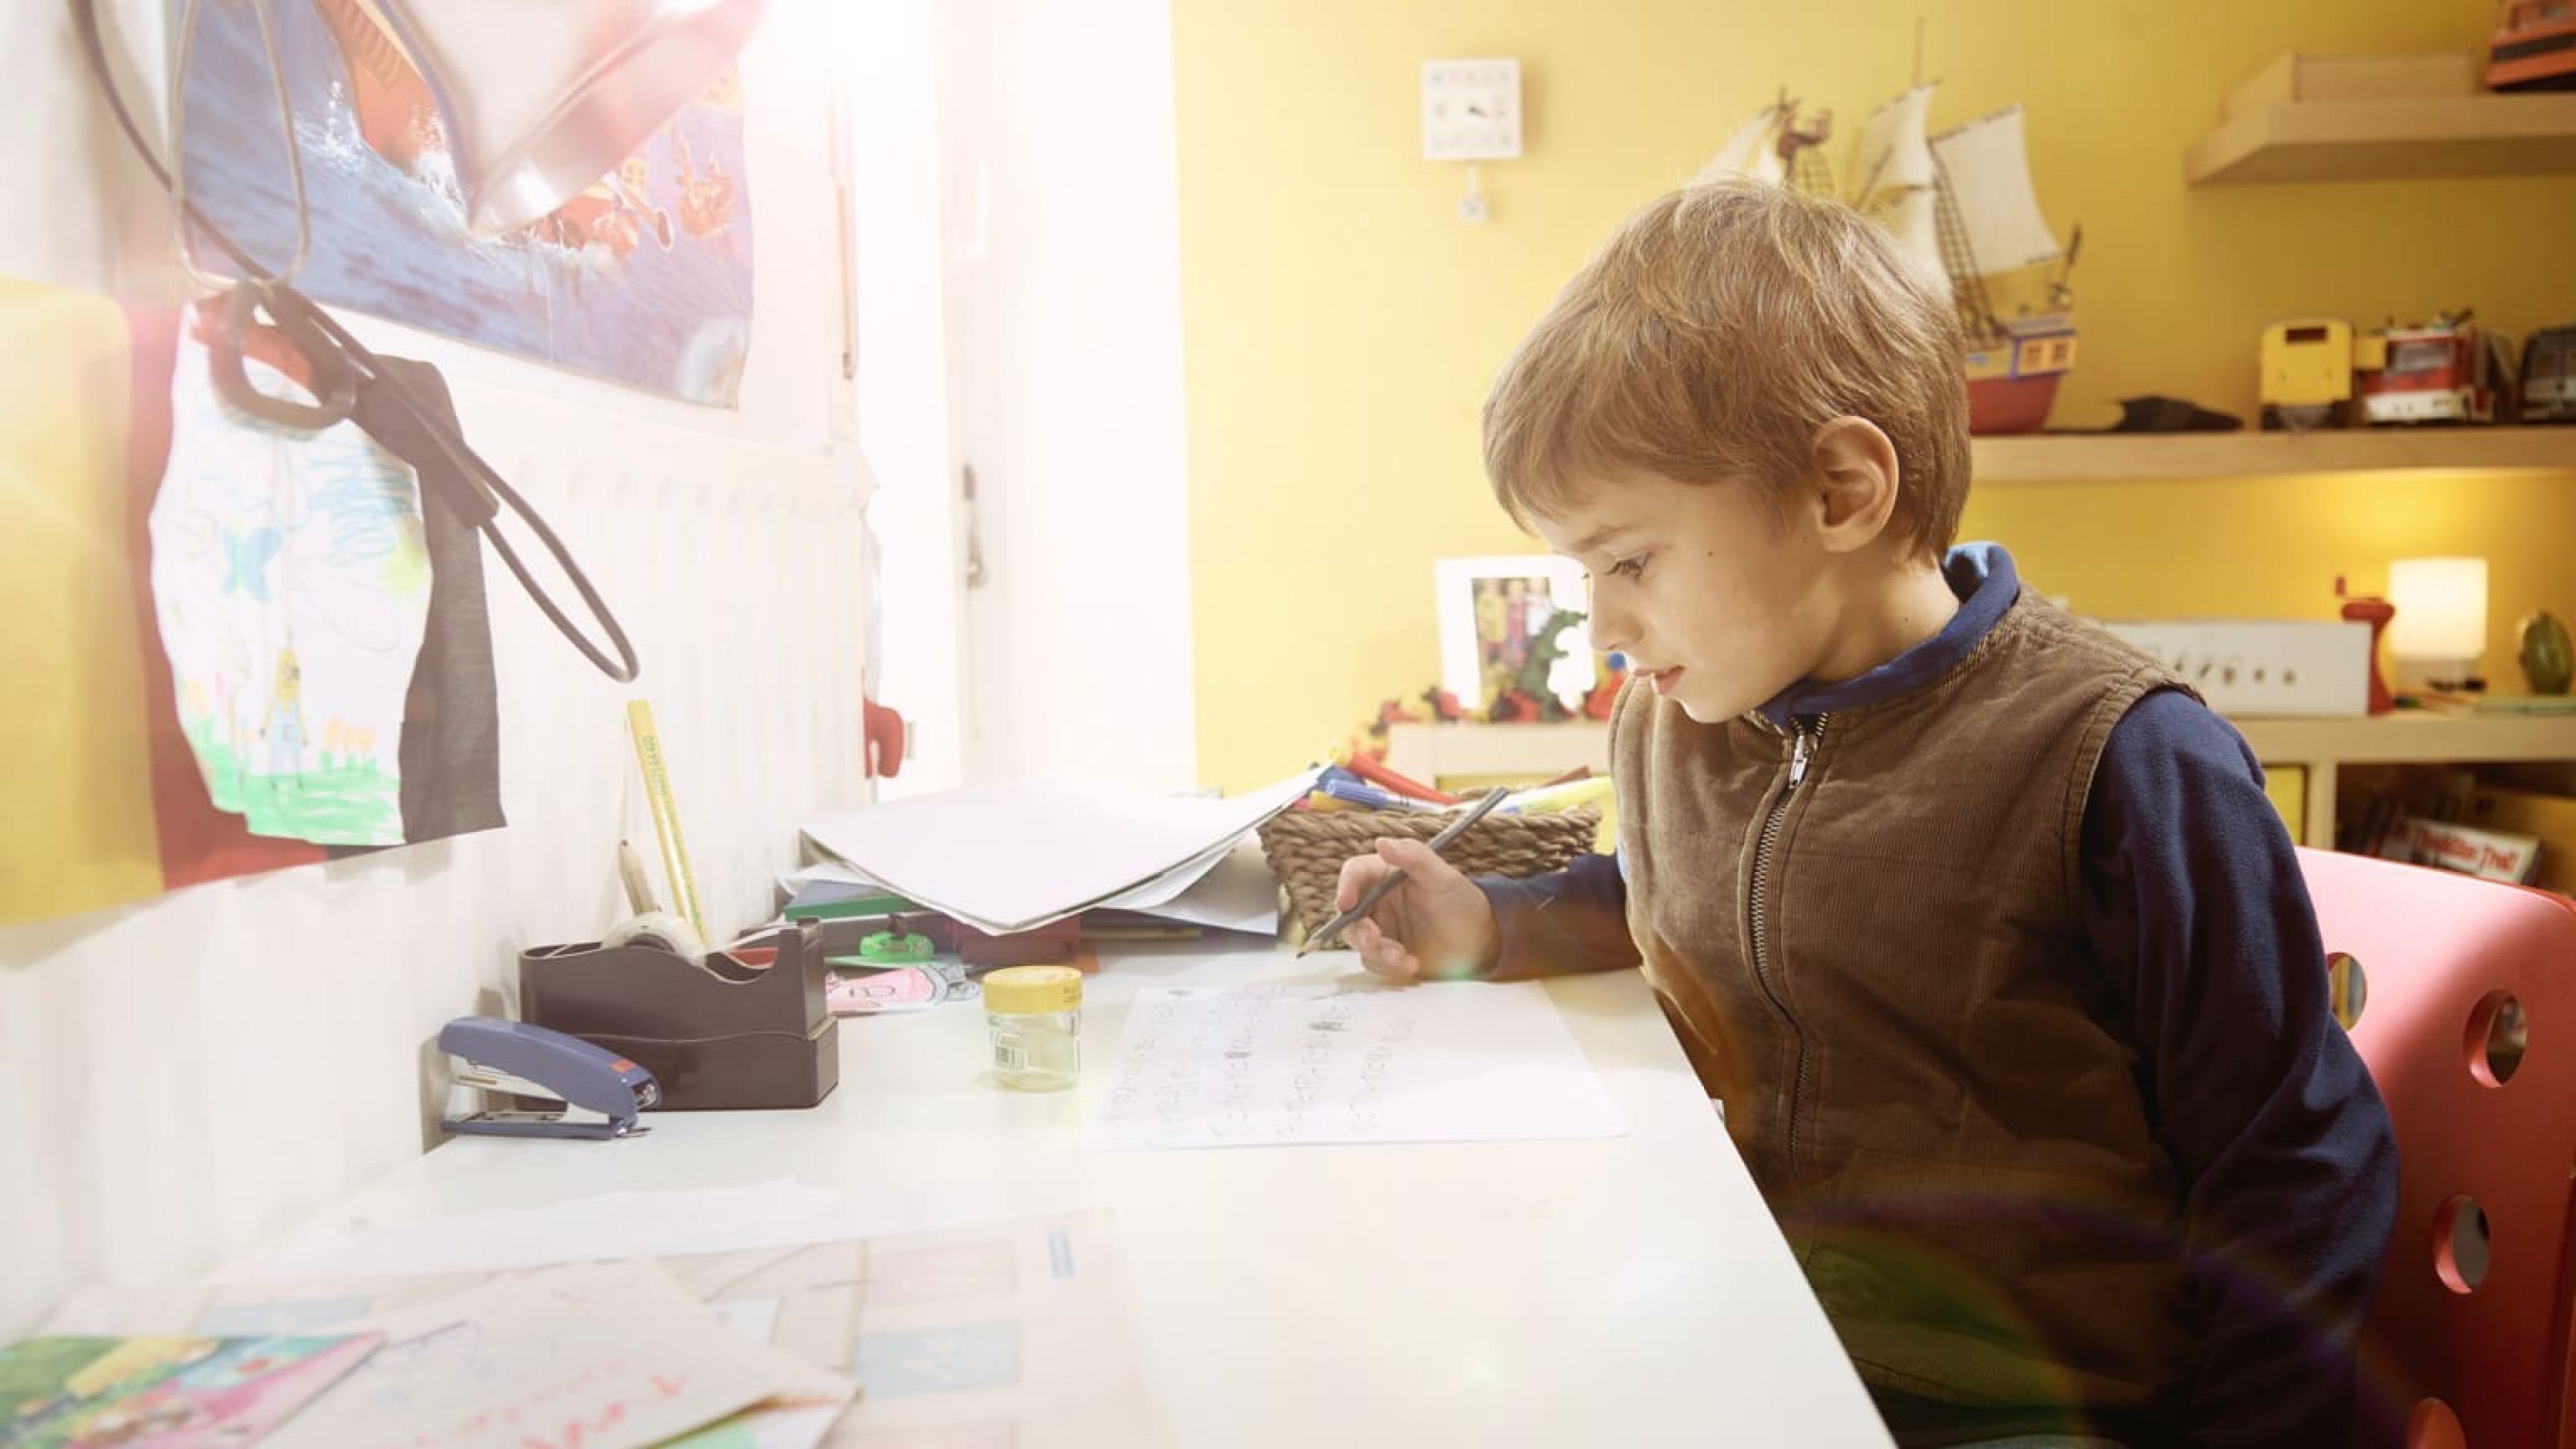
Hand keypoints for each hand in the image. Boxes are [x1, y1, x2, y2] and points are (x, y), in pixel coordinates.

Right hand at [1331, 836, 1499, 981]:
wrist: (1480, 942)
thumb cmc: (1462, 903)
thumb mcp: (1443, 878)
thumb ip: (1414, 858)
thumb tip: (1382, 843)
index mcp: (1386, 875)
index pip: (1355, 873)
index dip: (1346, 886)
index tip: (1347, 902)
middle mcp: (1378, 900)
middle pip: (1350, 913)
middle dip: (1360, 930)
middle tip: (1375, 941)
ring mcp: (1381, 928)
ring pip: (1359, 940)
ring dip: (1376, 951)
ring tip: (1402, 957)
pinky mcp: (1386, 953)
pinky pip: (1374, 962)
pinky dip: (1390, 966)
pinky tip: (1413, 964)